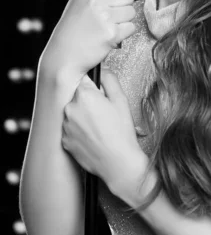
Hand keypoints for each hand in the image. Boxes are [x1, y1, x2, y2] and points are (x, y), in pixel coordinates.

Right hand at [40, 0, 136, 79]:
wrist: (65, 55)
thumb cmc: (73, 28)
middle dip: (123, 5)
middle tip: (108, 15)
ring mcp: (104, 16)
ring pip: (132, 11)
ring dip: (124, 20)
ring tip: (106, 26)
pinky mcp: (112, 33)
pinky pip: (131, 27)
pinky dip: (124, 33)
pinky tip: (109, 35)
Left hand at [61, 67, 149, 198]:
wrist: (118, 164)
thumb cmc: (122, 134)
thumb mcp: (121, 100)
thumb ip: (109, 79)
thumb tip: (101, 71)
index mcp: (84, 95)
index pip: (84, 80)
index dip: (96, 88)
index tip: (102, 96)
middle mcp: (70, 108)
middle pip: (78, 97)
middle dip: (89, 102)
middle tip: (104, 115)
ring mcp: (65, 126)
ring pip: (73, 113)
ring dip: (83, 117)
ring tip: (100, 129)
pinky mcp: (64, 141)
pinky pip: (71, 129)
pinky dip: (79, 132)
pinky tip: (93, 138)